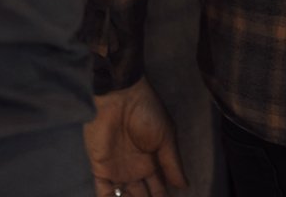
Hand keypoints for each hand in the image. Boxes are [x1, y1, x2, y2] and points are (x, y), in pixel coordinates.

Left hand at [86, 79, 183, 195]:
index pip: (159, 187)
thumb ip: (172, 164)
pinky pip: (104, 193)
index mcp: (153, 162)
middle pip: (142, 195)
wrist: (119, 99)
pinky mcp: (100, 169)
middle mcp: (136, 169)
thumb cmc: (147, 114)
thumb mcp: (166, 137)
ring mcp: (118, 170)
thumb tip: (185, 186)